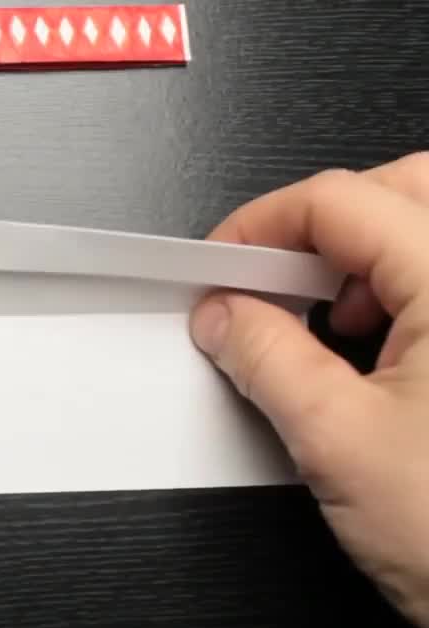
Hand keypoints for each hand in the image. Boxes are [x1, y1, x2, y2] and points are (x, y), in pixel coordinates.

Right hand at [190, 153, 428, 627]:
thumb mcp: (335, 438)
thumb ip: (265, 357)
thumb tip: (224, 316)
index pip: (342, 200)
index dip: (262, 224)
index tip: (219, 264)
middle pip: (402, 189)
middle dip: (325, 220)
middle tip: (273, 274)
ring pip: (427, 230)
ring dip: (366, 254)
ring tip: (325, 320)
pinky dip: (402, 291)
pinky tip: (373, 346)